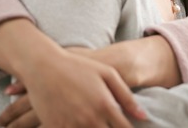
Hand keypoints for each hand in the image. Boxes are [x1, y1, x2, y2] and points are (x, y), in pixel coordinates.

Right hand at [3, 49, 145, 127]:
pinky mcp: (56, 127)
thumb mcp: (107, 74)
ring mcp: (72, 125)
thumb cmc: (78, 67)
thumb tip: (144, 117)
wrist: (43, 66)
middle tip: (112, 125)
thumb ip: (127, 97)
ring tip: (96, 124)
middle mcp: (90, 118)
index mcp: (105, 105)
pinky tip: (80, 125)